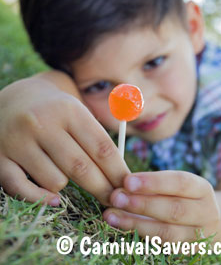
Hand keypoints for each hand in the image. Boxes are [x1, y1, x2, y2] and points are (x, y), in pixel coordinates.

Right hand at [0, 78, 129, 205]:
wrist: (16, 98)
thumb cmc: (57, 110)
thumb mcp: (79, 111)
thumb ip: (98, 139)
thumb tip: (120, 175)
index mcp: (69, 110)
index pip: (101, 147)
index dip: (118, 171)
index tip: (127, 186)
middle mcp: (42, 123)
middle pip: (81, 167)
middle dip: (103, 188)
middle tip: (115, 199)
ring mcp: (18, 141)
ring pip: (55, 181)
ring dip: (67, 185)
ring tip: (66, 172)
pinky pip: (22, 188)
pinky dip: (40, 198)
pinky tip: (54, 197)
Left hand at [103, 171, 219, 241]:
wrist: (202, 219)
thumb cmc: (180, 195)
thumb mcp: (174, 185)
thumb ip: (153, 184)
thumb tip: (122, 185)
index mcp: (202, 189)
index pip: (180, 183)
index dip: (153, 182)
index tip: (127, 180)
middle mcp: (207, 213)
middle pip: (175, 209)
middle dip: (142, 204)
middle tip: (116, 197)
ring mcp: (200, 236)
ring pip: (167, 232)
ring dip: (135, 223)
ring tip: (111, 215)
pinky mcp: (188, 251)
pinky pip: (162, 246)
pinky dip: (140, 236)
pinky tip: (121, 227)